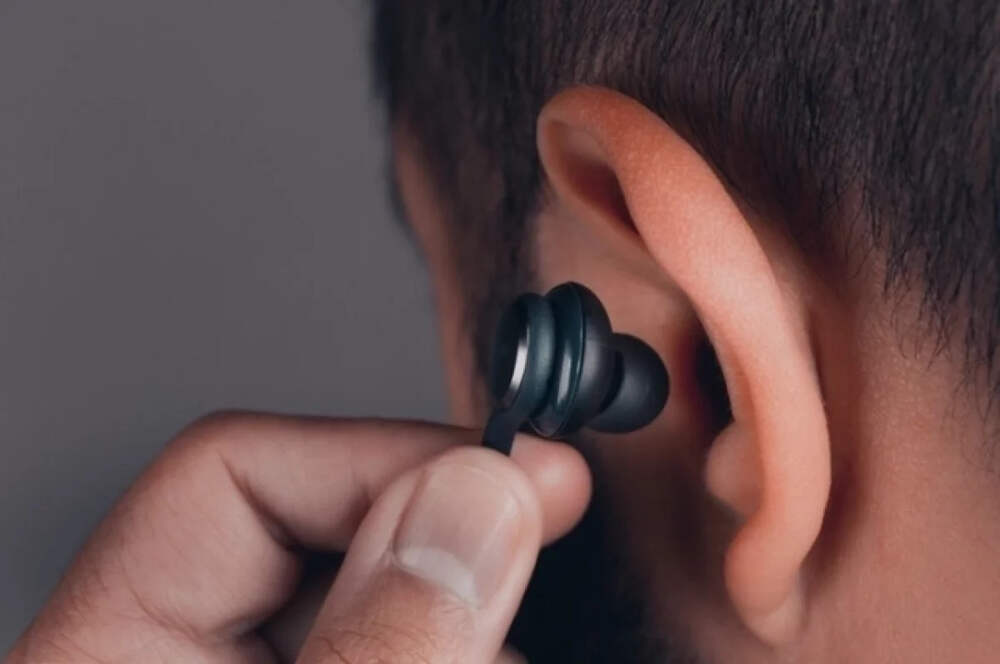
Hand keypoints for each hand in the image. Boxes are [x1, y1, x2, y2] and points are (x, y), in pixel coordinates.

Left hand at [6, 412, 590, 662]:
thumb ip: (383, 650)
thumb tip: (476, 500)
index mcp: (109, 660)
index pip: (230, 473)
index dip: (380, 454)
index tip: (517, 476)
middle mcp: (180, 662)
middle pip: (329, 532)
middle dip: (452, 543)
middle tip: (545, 540)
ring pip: (397, 602)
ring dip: (476, 618)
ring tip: (506, 643)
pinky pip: (420, 650)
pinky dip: (471, 651)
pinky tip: (494, 655)